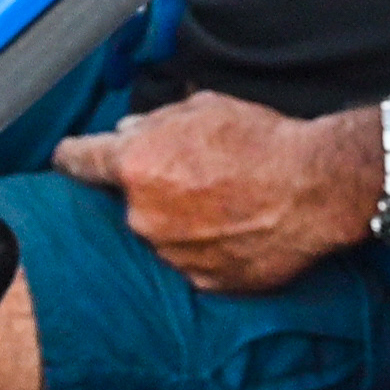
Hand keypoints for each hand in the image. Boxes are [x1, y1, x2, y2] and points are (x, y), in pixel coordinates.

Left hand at [52, 91, 380, 291]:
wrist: (319, 187)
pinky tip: (242, 228)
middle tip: (199, 175)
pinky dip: (210, 248)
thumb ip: (158, 120)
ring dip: (183, 222)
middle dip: (153, 189)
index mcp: (136, 166)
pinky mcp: (206, 281)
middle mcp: (144, 216)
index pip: (78, 160)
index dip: (72, 156)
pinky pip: (195, 263)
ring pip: (162, 235)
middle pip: (129, 202)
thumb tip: (130, 131)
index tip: (70, 158)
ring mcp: (173, 254)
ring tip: (231, 203)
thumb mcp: (208, 107)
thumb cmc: (267, 141)